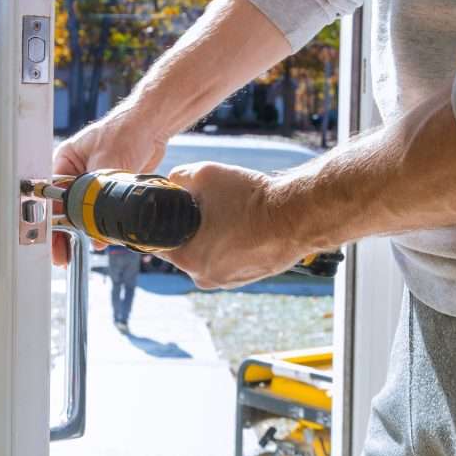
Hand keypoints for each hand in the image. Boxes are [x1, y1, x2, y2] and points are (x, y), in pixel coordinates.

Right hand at [51, 112, 167, 264]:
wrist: (152, 126)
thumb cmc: (126, 130)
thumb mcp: (107, 164)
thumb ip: (100, 196)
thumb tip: (96, 229)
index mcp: (64, 161)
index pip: (49, 196)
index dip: (48, 220)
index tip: (49, 240)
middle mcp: (74, 173)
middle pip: (63, 208)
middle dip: (63, 232)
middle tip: (63, 255)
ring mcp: (91, 181)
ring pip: (82, 213)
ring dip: (83, 230)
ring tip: (81, 249)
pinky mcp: (108, 189)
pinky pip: (100, 211)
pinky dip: (100, 224)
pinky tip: (102, 236)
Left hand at [163, 162, 303, 288]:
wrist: (297, 217)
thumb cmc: (251, 199)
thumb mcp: (206, 175)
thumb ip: (179, 177)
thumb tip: (172, 181)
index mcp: (188, 259)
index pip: (159, 244)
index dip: (160, 223)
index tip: (171, 209)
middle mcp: (205, 277)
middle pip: (184, 249)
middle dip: (190, 228)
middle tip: (208, 206)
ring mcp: (228, 281)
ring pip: (208, 254)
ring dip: (213, 236)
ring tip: (231, 215)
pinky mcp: (248, 278)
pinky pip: (229, 259)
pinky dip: (232, 244)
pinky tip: (243, 226)